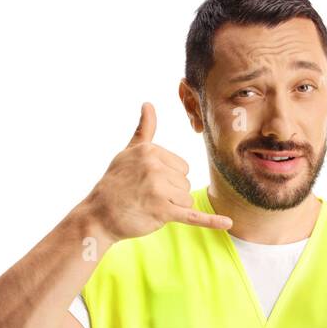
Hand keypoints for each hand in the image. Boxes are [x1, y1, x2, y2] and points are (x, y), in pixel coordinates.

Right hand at [80, 102, 232, 241]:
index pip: (182, 167)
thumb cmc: (115, 184)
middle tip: (145, 197)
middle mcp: (155, 166)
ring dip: (172, 208)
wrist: (99, 215)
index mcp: (151, 150)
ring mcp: (159, 189)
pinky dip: (211, 221)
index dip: (167, 179)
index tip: (145, 183)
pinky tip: (227, 223)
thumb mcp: (128, 153)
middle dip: (171, 194)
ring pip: (187, 199)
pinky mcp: (162, 211)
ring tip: (148, 207)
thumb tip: (149, 103)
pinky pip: (192, 215)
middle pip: (185, 183)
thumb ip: (144, 130)